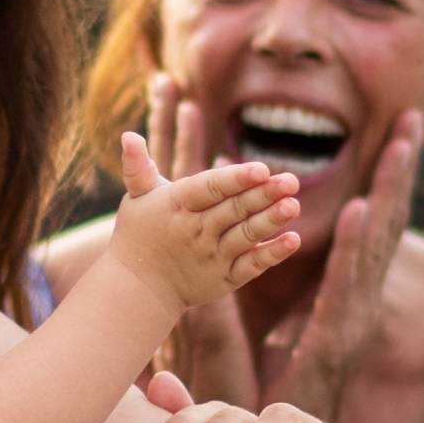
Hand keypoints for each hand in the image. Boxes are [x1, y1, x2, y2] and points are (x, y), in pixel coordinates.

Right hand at [149, 74, 262, 410]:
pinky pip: (251, 266)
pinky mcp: (224, 278)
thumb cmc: (138, 234)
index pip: (210, 189)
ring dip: (270, 221)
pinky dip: (271, 254)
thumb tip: (128, 134)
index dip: (235, 179)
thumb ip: (137, 166)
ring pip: (245, 237)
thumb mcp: (136, 198)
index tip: (261, 169)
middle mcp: (196, 231)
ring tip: (294, 205)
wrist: (137, 288)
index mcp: (178, 206)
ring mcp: (212, 256)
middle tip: (292, 181)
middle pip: (234, 211)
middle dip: (263, 196)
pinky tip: (293, 240)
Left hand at [264, 107, 423, 415]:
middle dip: (396, 172)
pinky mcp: (333, 340)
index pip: (360, 224)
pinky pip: (346, 286)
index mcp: (333, 293)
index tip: (390, 132)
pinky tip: (358, 210)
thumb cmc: (247, 401)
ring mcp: (347, 319)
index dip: (380, 179)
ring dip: (387, 194)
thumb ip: (237, 295)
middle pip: (379, 224)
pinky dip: (354, 249)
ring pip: (373, 247)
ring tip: (400, 144)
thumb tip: (239, 250)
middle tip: (412, 118)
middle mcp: (349, 301)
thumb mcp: (235, 337)